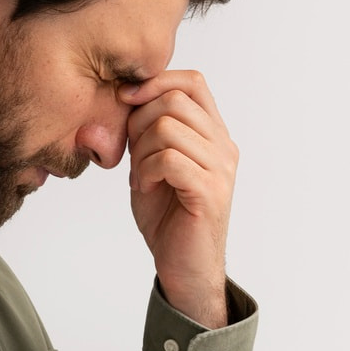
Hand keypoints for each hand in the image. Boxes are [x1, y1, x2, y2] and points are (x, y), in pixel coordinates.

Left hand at [119, 70, 237, 328]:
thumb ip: (146, 132)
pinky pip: (168, 159)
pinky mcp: (210, 192)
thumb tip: (125, 95)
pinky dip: (146, 171)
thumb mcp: (152, 164)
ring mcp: (220, 169)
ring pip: (168, 128)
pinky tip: (145, 188)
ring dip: (140, 151)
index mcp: (214, 136)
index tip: (126, 101)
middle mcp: (223, 148)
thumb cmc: (168, 219)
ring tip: (140, 176)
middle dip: (139, 122)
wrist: (185, 268)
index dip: (155, 81)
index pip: (192, 82)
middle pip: (175, 100)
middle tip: (133, 155)